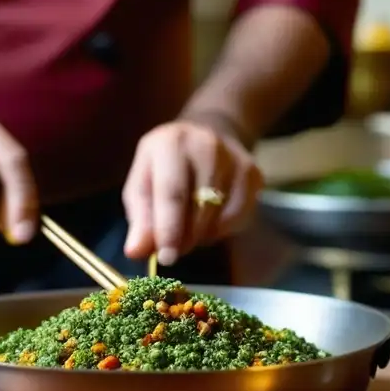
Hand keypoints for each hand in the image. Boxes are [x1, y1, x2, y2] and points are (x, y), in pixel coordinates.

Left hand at [122, 119, 262, 265]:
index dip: (169, 229)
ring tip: (189, 229)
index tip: (166, 258)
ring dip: (202, 234)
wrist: (208, 132)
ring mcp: (235, 158)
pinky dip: (222, 229)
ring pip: (222, 215)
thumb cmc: (165, 165)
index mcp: (171, 143)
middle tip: (174, 249)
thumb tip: (136, 251)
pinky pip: (240, 217)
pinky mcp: (254, 173)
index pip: (172, 192)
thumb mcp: (142, 183)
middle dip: (185, 237)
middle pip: (200, 207)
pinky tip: (210, 221)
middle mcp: (207, 145)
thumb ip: (140, 218)